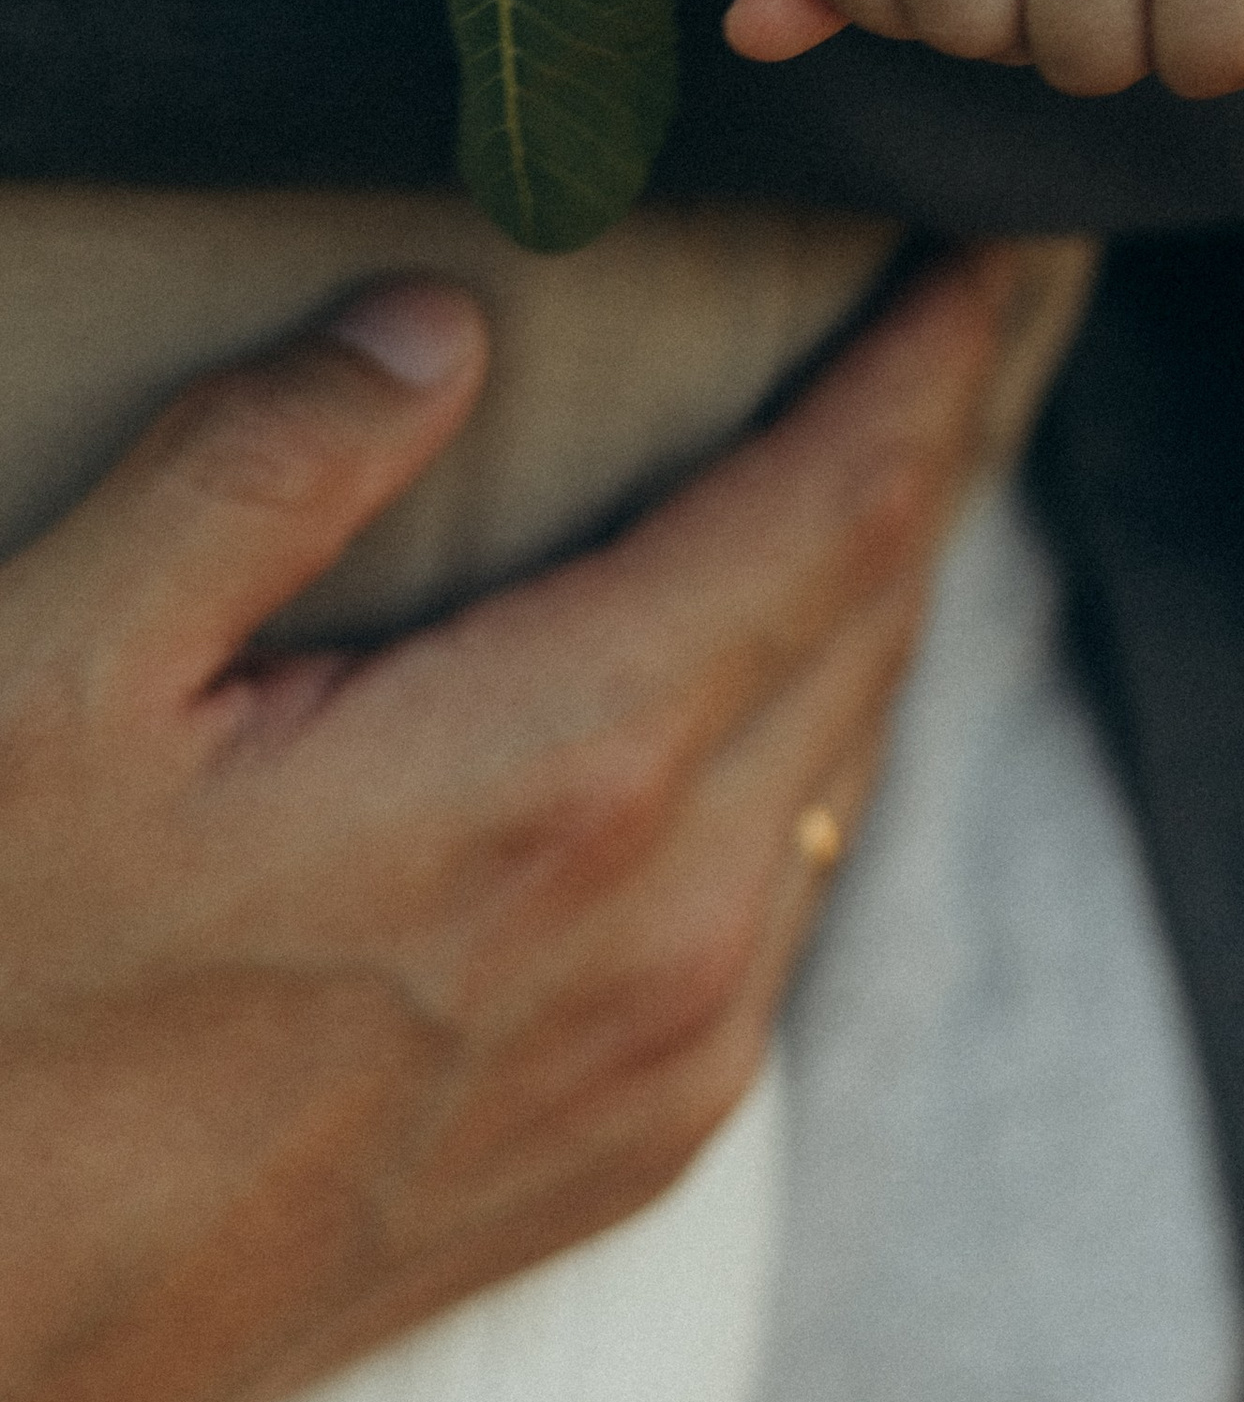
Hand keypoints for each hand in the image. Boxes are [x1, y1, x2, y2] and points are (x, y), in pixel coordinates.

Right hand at [0, 243, 1023, 1401]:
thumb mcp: (53, 680)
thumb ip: (265, 468)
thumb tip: (443, 319)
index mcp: (566, 773)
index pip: (841, 507)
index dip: (930, 361)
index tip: (991, 246)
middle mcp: (673, 926)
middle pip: (876, 622)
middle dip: (929, 449)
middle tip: (963, 315)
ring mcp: (668, 1060)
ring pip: (843, 764)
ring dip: (873, 601)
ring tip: (883, 467)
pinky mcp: (629, 1155)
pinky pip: (789, 900)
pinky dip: (810, 754)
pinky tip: (774, 696)